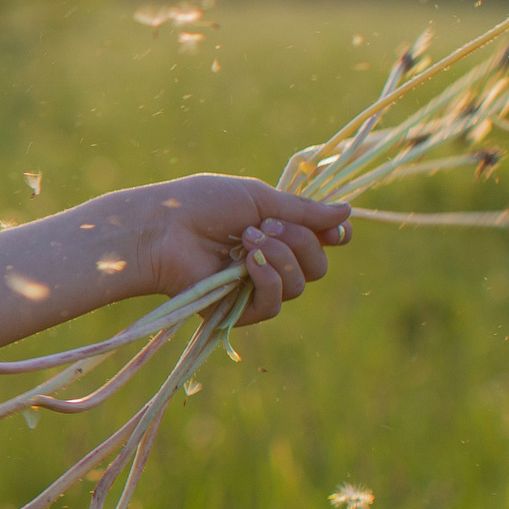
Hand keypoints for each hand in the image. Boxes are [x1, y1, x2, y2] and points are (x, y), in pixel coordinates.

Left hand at [121, 174, 349, 325]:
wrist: (160, 228)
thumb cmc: (199, 204)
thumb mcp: (258, 198)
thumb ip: (303, 210)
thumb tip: (348, 212)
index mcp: (273, 231)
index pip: (321, 243)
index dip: (333, 237)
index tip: (335, 230)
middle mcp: (267, 261)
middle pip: (317, 265)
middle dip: (301, 241)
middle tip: (264, 225)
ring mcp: (252, 287)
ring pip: (300, 285)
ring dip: (281, 257)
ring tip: (248, 239)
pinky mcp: (234, 310)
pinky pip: (274, 305)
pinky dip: (269, 281)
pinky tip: (249, 265)